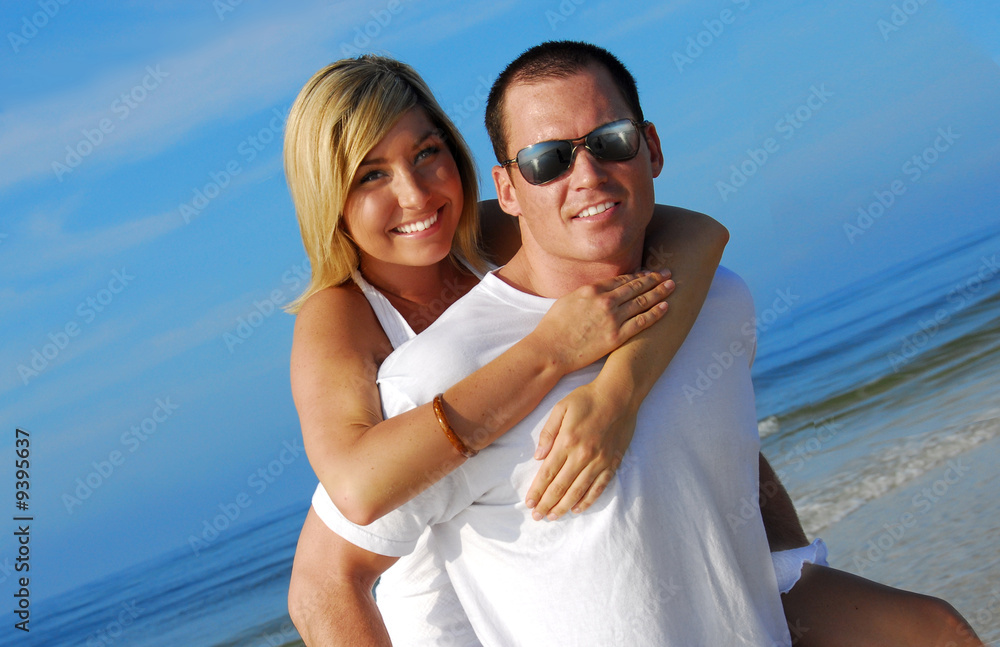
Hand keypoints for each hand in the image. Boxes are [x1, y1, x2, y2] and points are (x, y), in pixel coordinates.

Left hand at [525, 380, 637, 520]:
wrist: (619, 395)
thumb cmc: (587, 399)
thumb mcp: (561, 408)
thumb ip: (548, 433)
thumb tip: (538, 457)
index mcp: (567, 441)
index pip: (548, 473)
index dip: (537, 490)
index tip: (529, 503)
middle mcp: (583, 455)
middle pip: (561, 486)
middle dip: (547, 503)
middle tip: (537, 517)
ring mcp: (599, 461)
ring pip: (579, 490)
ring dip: (564, 506)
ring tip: (553, 517)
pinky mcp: (612, 462)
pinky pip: (599, 486)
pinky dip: (588, 500)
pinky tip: (578, 508)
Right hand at [531, 272, 673, 374]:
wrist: (551, 350)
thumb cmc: (553, 327)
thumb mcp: (567, 300)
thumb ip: (586, 293)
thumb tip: (596, 291)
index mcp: (592, 290)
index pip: (621, 279)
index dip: (637, 274)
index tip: (648, 272)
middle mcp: (605, 301)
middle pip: (635, 286)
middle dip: (653, 278)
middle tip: (667, 272)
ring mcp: (612, 318)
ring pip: (642, 301)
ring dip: (659, 292)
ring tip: (671, 285)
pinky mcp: (616, 336)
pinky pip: (641, 322)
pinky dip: (655, 313)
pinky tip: (666, 306)